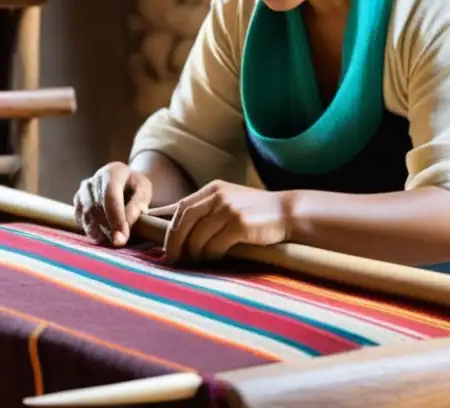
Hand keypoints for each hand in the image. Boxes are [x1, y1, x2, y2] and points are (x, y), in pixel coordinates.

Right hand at [73, 162, 151, 246]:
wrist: (125, 181)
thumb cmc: (136, 187)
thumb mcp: (144, 192)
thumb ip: (137, 206)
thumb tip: (126, 225)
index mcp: (113, 171)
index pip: (111, 195)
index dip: (116, 217)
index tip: (122, 236)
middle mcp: (94, 179)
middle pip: (96, 207)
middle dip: (107, 228)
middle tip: (119, 242)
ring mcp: (84, 190)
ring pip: (86, 214)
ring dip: (98, 231)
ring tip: (111, 240)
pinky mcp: (78, 200)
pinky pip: (80, 218)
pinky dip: (90, 229)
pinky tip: (101, 235)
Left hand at [148, 180, 292, 263]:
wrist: (288, 212)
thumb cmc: (256, 211)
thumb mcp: (229, 201)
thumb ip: (206, 208)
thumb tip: (172, 221)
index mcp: (212, 189)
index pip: (180, 208)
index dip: (167, 227)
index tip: (160, 244)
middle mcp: (218, 196)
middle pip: (183, 222)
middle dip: (174, 244)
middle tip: (172, 259)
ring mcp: (229, 209)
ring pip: (197, 238)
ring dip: (195, 254)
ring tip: (200, 260)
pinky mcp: (240, 225)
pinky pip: (215, 246)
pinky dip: (212, 255)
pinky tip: (219, 257)